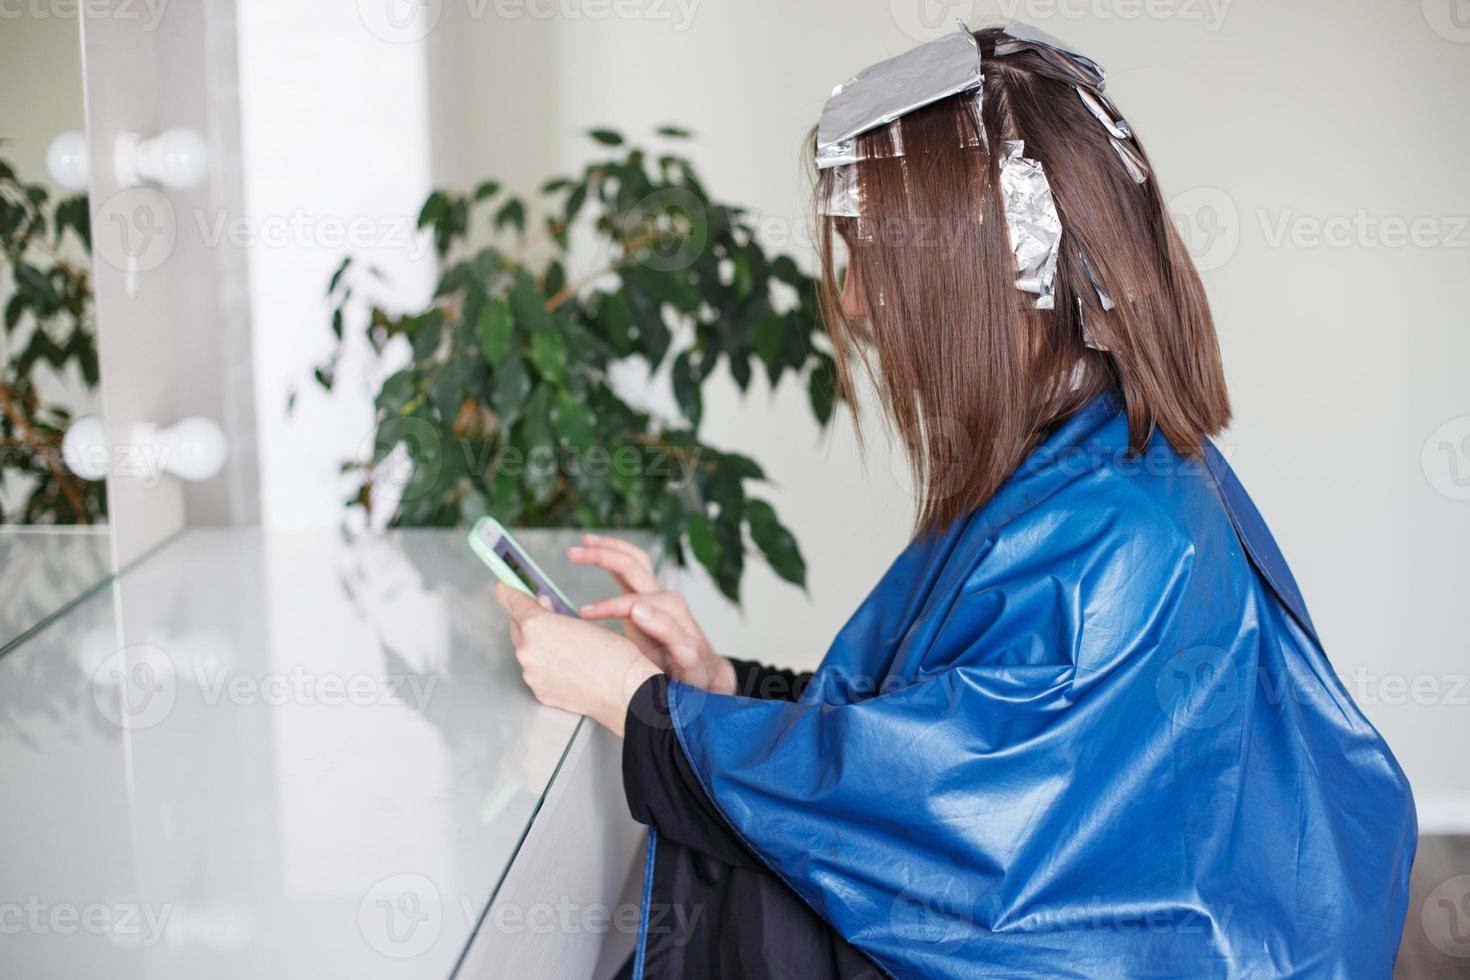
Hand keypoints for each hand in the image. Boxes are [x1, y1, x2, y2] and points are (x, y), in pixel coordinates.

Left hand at [494, 583, 659, 737]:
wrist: (625, 692)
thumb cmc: (613, 656)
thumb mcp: (584, 622)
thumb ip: (555, 613)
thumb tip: (543, 607)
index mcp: (537, 625)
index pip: (514, 602)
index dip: (508, 593)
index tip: (503, 589)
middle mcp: (527, 650)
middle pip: (517, 627)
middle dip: (529, 620)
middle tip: (550, 616)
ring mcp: (531, 674)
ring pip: (528, 651)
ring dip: (539, 646)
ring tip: (569, 649)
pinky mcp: (539, 691)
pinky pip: (537, 672)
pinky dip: (547, 667)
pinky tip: (569, 667)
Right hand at [570, 534, 736, 695]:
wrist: (705, 672)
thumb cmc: (695, 671)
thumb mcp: (688, 658)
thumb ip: (668, 632)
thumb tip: (637, 609)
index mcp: (672, 610)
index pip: (633, 601)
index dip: (608, 606)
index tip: (584, 613)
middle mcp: (664, 597)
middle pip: (634, 566)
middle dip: (603, 557)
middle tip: (573, 554)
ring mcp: (655, 596)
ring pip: (633, 561)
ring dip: (608, 548)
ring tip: (583, 541)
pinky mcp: (646, 600)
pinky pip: (630, 571)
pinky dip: (613, 557)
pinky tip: (595, 550)